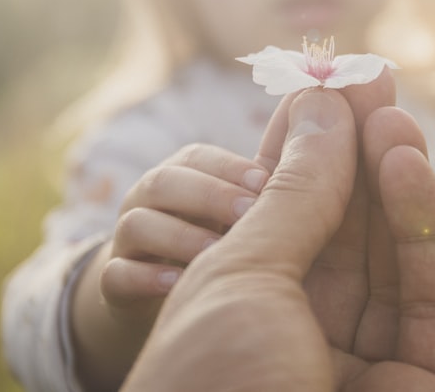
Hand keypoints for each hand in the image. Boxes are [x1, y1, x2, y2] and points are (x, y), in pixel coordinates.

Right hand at [71, 145, 268, 390]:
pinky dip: (147, 277)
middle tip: (251, 215)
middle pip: (163, 181)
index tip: (267, 183)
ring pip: (136, 224)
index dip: (230, 167)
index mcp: (182, 176)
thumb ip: (269, 185)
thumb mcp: (240, 215)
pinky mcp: (113, 287)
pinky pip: (117, 275)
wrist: (155, 299)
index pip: (197, 157)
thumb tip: (320, 134)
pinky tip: (180, 284)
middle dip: (209, 194)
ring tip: (219, 253)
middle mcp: (148, 202)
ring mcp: (127, 243)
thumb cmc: (215, 243)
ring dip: (180, 235)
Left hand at [122, 72, 434, 390]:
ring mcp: (366, 369)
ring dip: (391, 179)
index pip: (287, 218)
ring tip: (389, 110)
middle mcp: (305, 342)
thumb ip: (295, 194)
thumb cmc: (210, 386)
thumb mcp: (241, 274)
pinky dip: (422, 229)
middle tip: (372, 78)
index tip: (328, 84)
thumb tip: (321, 107)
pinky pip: (429, 298)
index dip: (308, 150)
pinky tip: (401, 163)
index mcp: (246, 318)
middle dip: (356, 153)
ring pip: (392, 259)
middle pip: (344, 232)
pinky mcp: (424, 388)